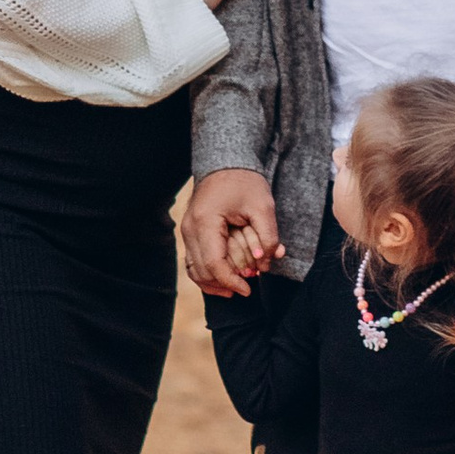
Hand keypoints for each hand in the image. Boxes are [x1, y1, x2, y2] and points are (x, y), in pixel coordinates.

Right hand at [181, 166, 283, 296]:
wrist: (226, 163)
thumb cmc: (244, 182)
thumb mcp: (263, 206)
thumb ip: (267, 236)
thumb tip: (265, 262)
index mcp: (205, 221)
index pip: (214, 264)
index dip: (231, 281)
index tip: (248, 290)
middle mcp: (190, 229)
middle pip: (202, 271)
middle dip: (226, 282)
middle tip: (249, 284)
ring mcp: (187, 231)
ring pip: (194, 270)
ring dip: (215, 282)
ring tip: (237, 285)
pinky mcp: (191, 232)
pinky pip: (194, 261)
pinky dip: (208, 273)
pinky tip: (225, 279)